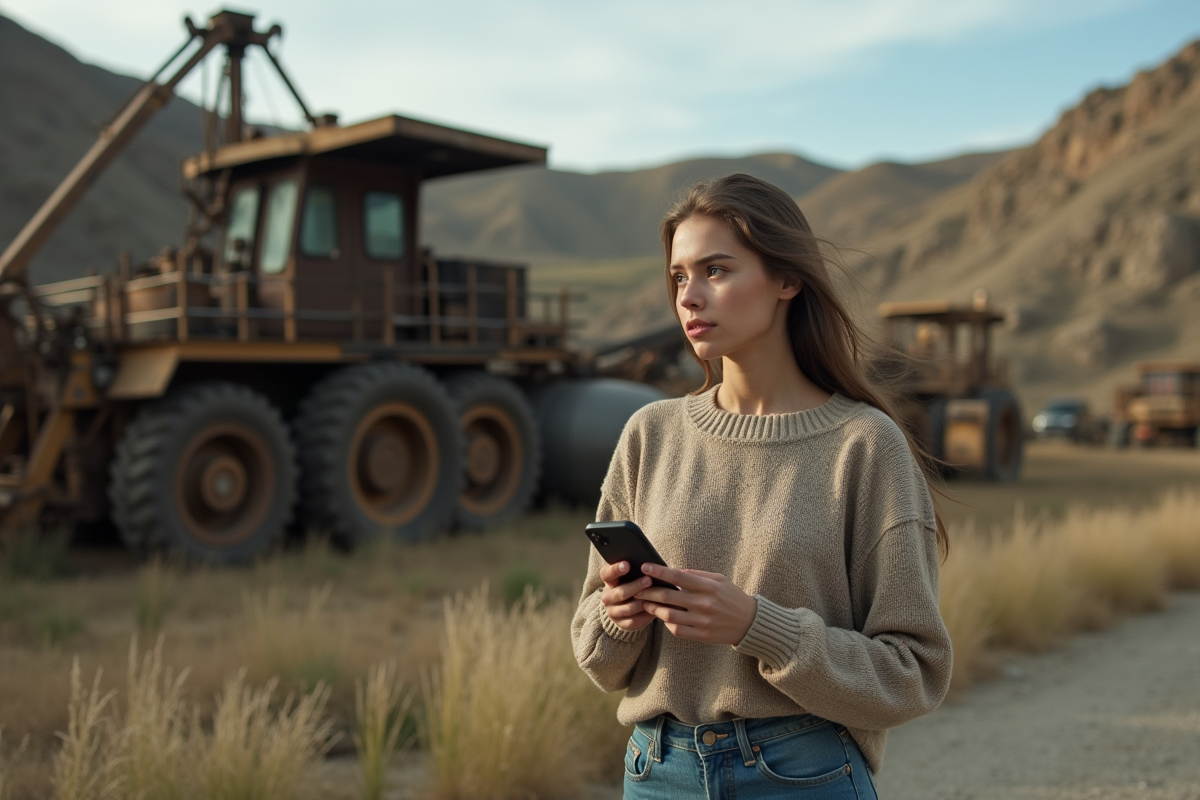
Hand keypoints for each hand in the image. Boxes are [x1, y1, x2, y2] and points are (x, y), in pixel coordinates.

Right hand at [599, 561, 654, 631]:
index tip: (627, 564)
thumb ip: (635, 570)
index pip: (606, 574)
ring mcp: (613, 611)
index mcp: (608, 581)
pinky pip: (633, 621)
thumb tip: (649, 563)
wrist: (629, 607)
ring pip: (627, 608)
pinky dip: (645, 615)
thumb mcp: (631, 576)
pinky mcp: (621, 623)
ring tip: (655, 596)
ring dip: (641, 602)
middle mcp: (607, 597)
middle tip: (648, 580)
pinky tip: (655, 610)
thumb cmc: (633, 584)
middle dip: (635, 586)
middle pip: (619, 592)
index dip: (615, 569)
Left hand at [635, 564, 757, 644]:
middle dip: (648, 591)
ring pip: (668, 615)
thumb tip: (675, 571)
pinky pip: (677, 630)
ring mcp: (702, 621)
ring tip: (645, 603)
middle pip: (668, 596)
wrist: (750, 622)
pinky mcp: (702, 635)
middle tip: (637, 588)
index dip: (659, 571)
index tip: (645, 567)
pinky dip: (667, 624)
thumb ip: (697, 575)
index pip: (677, 576)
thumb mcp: (719, 579)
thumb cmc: (732, 597)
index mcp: (708, 586)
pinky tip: (663, 617)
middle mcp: (704, 604)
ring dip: (653, 608)